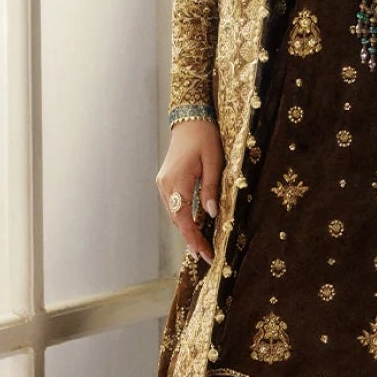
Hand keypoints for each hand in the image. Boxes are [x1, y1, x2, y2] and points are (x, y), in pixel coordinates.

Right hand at [156, 118, 221, 261]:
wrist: (190, 120)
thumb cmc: (205, 138)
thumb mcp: (213, 162)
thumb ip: (210, 188)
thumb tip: (211, 214)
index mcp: (177, 181)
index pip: (184, 219)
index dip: (194, 239)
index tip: (205, 254)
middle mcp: (165, 185)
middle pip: (177, 220)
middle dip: (191, 239)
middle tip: (205, 256)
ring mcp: (163, 183)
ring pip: (174, 214)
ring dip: (186, 230)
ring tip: (200, 247)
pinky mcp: (165, 181)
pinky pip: (173, 205)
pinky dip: (183, 217)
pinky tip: (193, 226)